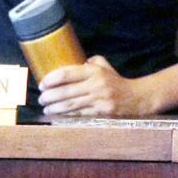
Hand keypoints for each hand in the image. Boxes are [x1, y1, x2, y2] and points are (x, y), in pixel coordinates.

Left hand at [37, 55, 157, 116]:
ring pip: (70, 105)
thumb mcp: (105, 67)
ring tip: (45, 108)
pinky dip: (66, 115)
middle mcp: (96, 85)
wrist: (136, 97)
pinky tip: (57, 115)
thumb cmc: (116, 81)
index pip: (68, 73)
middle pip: (66, 92)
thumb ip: (90, 62)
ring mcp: (98, 100)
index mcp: (95, 72)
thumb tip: (74, 63)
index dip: (52, 79)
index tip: (43, 83)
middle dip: (50, 96)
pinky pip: (79, 114)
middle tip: (41, 98)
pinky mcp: (100, 112)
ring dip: (55, 108)